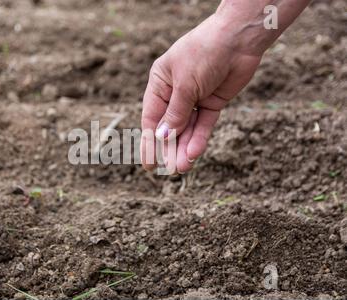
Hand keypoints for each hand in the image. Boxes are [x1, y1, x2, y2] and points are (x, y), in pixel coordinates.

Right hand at [141, 14, 261, 173]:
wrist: (238, 39)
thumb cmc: (204, 52)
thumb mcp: (185, 84)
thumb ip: (175, 113)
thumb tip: (161, 137)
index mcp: (160, 83)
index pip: (151, 118)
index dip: (149, 142)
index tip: (149, 164)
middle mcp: (175, 92)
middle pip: (169, 126)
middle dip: (170, 148)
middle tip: (169, 170)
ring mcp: (195, 98)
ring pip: (187, 128)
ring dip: (185, 147)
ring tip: (182, 167)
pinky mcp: (213, 102)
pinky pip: (204, 124)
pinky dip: (199, 138)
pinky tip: (195, 153)